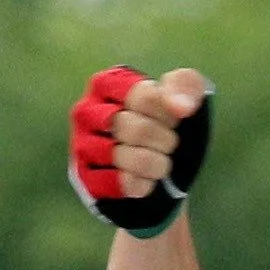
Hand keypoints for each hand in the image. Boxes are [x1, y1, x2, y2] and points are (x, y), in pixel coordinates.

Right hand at [70, 64, 211, 235]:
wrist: (160, 163)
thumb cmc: (166, 120)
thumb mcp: (183, 94)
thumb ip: (186, 86)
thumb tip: (180, 107)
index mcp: (106, 84)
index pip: (144, 97)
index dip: (168, 114)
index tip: (174, 119)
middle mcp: (87, 112)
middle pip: (136, 129)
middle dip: (164, 140)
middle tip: (169, 143)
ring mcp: (82, 145)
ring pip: (126, 158)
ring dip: (156, 163)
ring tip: (159, 160)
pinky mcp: (86, 177)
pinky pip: (121, 183)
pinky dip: (143, 184)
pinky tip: (147, 179)